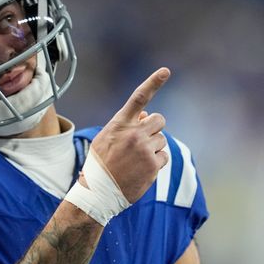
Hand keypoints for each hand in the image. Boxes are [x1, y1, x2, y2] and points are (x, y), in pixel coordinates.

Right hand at [90, 67, 169, 202]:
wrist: (98, 192)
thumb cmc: (101, 164)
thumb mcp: (107, 140)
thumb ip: (127, 125)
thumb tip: (149, 115)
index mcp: (119, 124)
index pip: (139, 97)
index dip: (153, 82)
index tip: (165, 71)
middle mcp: (133, 133)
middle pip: (159, 120)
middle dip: (154, 128)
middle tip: (142, 141)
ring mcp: (144, 149)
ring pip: (162, 140)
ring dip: (153, 148)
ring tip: (136, 160)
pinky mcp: (153, 165)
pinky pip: (164, 156)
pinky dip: (156, 163)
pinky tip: (141, 170)